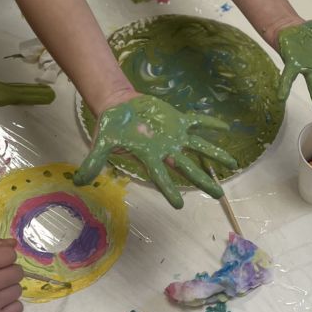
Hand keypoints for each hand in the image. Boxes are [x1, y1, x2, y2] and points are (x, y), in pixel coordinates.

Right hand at [75, 94, 236, 207]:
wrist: (119, 107)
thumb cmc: (111, 127)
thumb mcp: (101, 143)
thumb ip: (94, 161)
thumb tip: (79, 181)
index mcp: (149, 158)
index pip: (161, 177)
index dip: (169, 190)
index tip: (180, 204)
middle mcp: (166, 151)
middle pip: (188, 168)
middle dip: (203, 181)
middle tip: (219, 194)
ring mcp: (174, 137)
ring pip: (199, 147)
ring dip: (215, 155)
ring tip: (233, 164)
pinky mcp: (178, 121)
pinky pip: (197, 123)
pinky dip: (210, 124)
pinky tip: (225, 128)